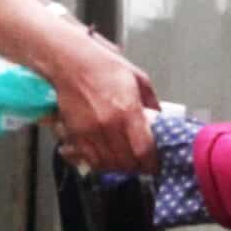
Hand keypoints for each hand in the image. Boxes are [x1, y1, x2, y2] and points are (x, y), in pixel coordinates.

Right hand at [50, 31, 153, 173]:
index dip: (151, 162)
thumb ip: (150, 100)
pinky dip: (101, 164)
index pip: (143, 150)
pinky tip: (108, 159)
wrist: (71, 62)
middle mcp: (109, 124)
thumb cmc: (102, 65)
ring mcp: (90, 131)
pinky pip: (90, 159)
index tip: (155, 163)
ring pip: (108, 164)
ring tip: (127, 163)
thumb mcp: (136, 77)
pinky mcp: (76, 134)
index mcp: (127, 110)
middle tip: (143, 165)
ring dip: (120, 167)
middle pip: (127, 161)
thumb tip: (159, 115)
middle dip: (138, 167)